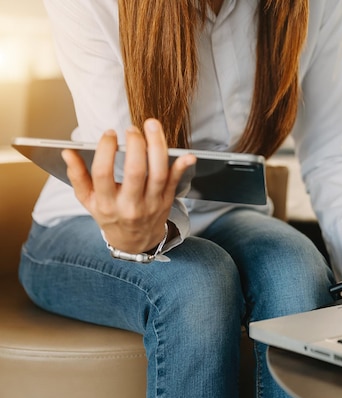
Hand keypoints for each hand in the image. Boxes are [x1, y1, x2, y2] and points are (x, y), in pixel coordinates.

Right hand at [61, 119, 195, 252]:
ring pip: (158, 173)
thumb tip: (67, 152)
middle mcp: (130, 205)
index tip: (110, 134)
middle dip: (135, 146)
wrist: (135, 240)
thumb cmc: (110, 214)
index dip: (106, 151)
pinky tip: (187, 155)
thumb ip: (77, 175)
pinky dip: (182, 167)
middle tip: (132, 129)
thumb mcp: (88, 200)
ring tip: (152, 126)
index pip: (103, 174)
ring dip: (157, 147)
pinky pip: (175, 182)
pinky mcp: (166, 200)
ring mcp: (151, 203)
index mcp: (106, 203)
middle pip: (135, 171)